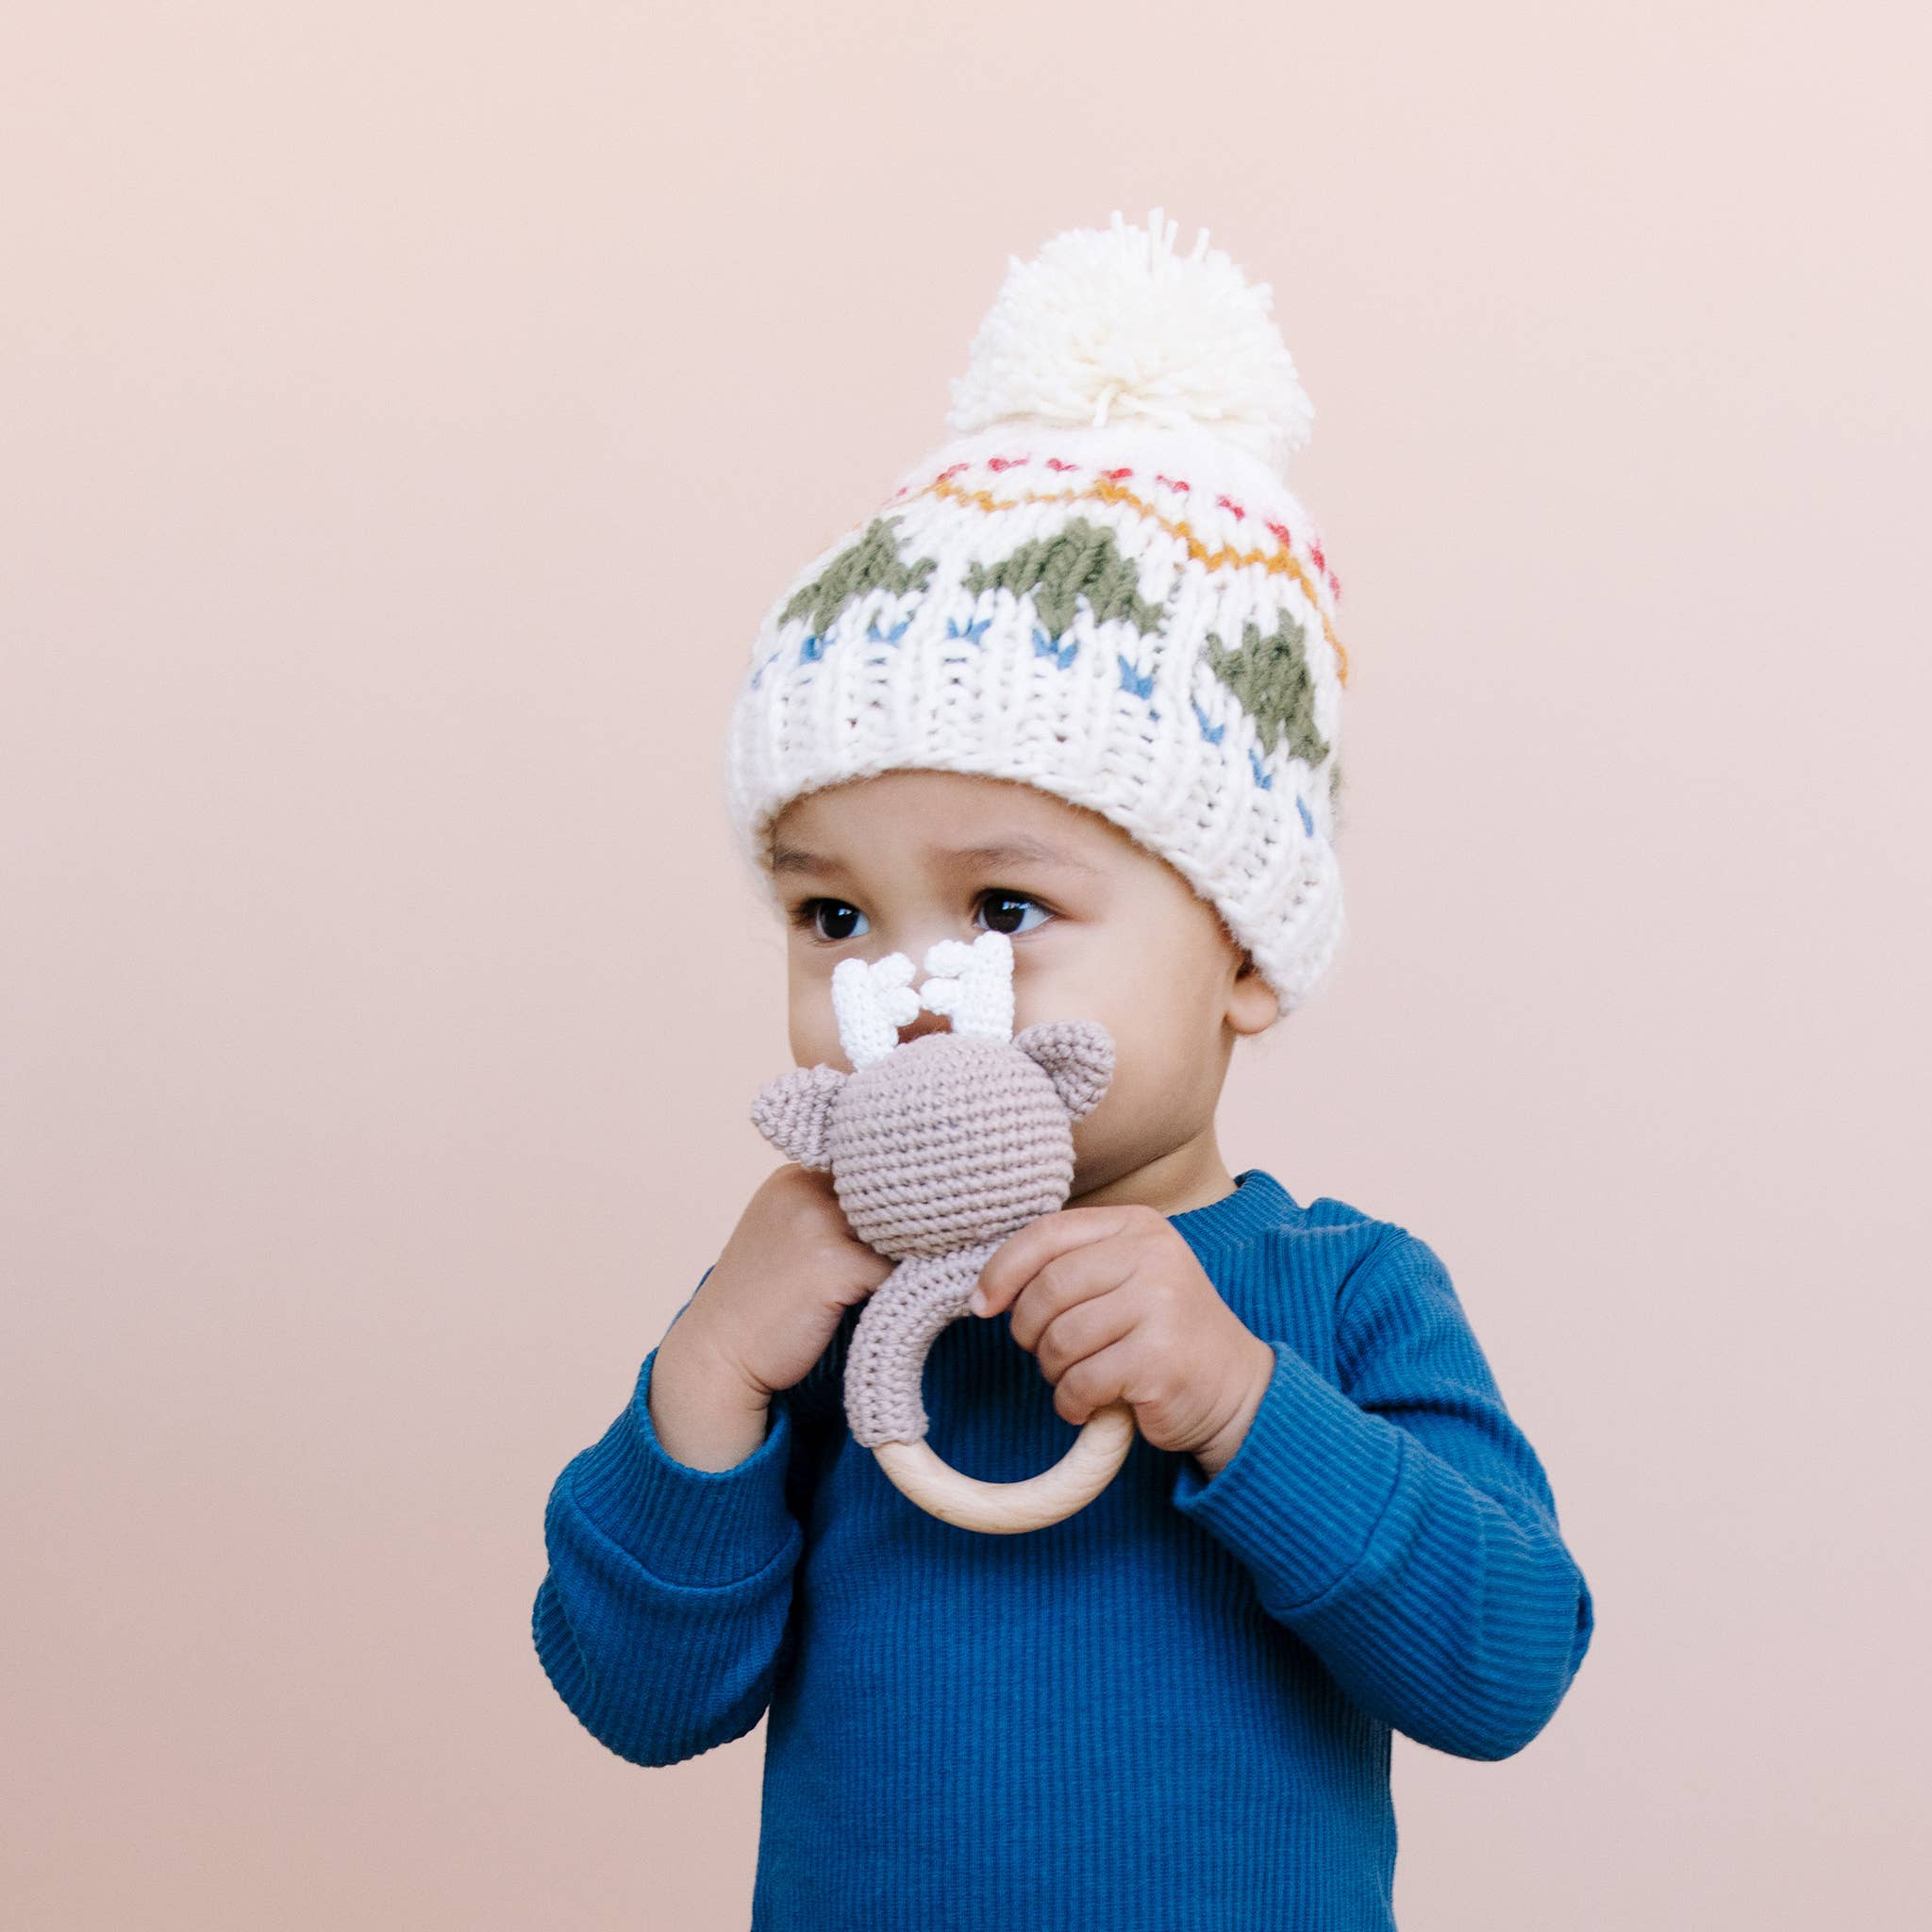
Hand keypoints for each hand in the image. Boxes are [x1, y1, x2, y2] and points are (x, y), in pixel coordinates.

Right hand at [674, 1164, 894, 1403]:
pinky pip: (896, 1270)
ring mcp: (818, 1224)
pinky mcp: (836, 1264)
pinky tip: (885, 1307)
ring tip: (890, 1288)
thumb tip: (904, 1211)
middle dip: (898, 1230)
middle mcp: (803, 1189)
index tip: (892, 1235)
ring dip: (903, 1259)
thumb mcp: (785, 1235)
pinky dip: (899, 1289)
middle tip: (896, 1266)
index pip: (864, 1174)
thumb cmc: (758, 1304)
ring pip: (897, 1232)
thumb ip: (830, 1213)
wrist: (717, 1356)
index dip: (883, 1206)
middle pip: (885, 1199)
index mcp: (791, 1178)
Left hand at [969, 1202, 1275, 1474]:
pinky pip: (1081, 1382)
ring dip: (1053, 1371)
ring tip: (1075, 1378)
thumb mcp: (1124, 1279)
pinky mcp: (1160, 1361)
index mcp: (1138, 1226)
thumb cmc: (1162, 1334)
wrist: (1236, 1390)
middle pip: (1048, 1288)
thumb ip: (1069, 1266)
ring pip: (1060, 1339)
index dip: (1002, 1270)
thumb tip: (986, 1290)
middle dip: (1027, 1330)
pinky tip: (1088, 1404)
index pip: (1047, 1233)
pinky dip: (1071, 1402)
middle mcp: (1153, 1257)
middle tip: (1041, 1353)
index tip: (982, 1305)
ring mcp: (1161, 1307)